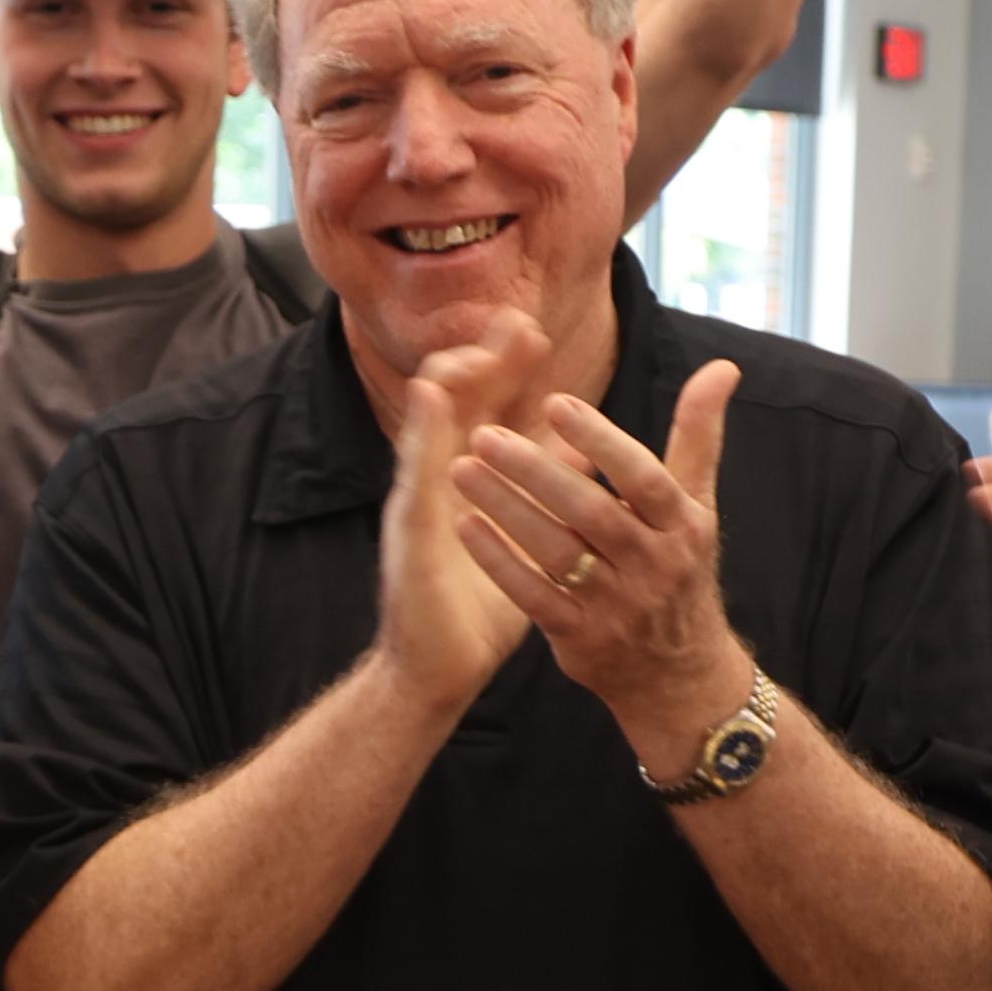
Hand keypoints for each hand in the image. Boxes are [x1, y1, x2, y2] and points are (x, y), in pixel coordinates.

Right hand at [370, 322, 548, 709]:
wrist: (443, 667)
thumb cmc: (483, 606)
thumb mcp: (528, 539)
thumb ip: (549, 492)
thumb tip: (585, 450)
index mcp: (472, 479)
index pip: (487, 408)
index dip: (506, 367)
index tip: (532, 331)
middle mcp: (441, 479)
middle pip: (456, 401)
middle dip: (482, 358)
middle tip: (514, 323)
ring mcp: (419, 498)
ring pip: (428, 423)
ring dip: (448, 378)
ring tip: (472, 337)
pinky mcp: (406, 528)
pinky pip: (412, 469)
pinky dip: (419, 429)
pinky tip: (430, 396)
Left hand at [458, 360, 753, 771]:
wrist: (680, 677)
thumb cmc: (680, 571)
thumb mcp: (698, 506)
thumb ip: (700, 434)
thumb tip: (723, 366)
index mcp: (683, 527)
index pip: (643, 477)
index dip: (600, 440)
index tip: (553, 402)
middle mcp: (654, 567)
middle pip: (591, 513)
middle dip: (536, 472)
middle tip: (484, 435)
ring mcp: (617, 607)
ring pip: (556, 552)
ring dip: (506, 510)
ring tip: (461, 471)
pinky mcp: (581, 639)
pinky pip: (534, 597)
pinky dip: (500, 563)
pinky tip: (465, 527)